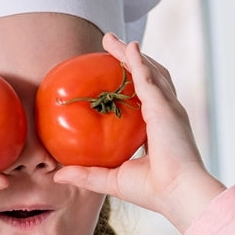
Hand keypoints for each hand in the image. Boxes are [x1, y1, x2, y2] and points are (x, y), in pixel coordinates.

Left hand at [53, 34, 224, 231]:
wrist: (177, 193)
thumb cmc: (151, 191)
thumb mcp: (110, 180)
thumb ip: (85, 174)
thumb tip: (57, 175)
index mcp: (157, 129)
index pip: (143, 100)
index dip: (131, 85)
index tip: (113, 75)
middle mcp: (165, 114)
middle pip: (148, 77)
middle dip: (131, 59)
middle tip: (110, 45)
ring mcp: (167, 108)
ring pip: (149, 71)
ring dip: (131, 54)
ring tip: (114, 41)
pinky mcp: (164, 108)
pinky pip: (148, 78)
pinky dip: (138, 61)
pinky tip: (128, 48)